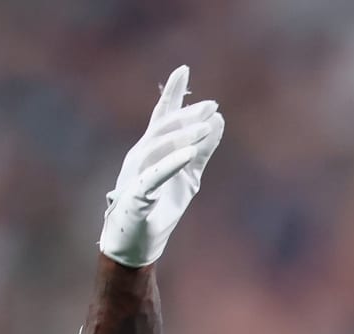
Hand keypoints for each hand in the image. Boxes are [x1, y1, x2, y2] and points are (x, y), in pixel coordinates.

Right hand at [99, 65, 224, 268]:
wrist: (136, 244)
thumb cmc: (160, 208)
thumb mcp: (188, 177)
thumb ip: (202, 151)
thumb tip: (218, 121)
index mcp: (150, 150)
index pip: (161, 116)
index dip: (172, 94)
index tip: (184, 69)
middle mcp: (140, 157)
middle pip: (163, 129)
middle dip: (186, 116)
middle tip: (212, 106)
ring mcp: (135, 175)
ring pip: (157, 148)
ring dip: (183, 136)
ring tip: (206, 126)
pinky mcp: (136, 197)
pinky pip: (154, 176)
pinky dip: (171, 163)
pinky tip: (189, 154)